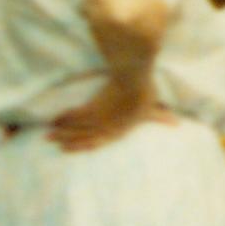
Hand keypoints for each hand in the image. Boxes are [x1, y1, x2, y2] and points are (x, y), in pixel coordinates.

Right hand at [47, 78, 167, 153]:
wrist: (134, 76)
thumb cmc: (145, 92)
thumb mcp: (153, 108)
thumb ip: (160, 117)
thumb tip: (176, 123)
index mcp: (121, 128)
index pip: (100, 141)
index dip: (85, 146)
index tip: (72, 149)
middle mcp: (108, 126)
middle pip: (85, 136)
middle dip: (69, 141)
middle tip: (55, 145)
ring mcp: (100, 117)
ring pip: (78, 128)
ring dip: (63, 132)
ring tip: (48, 136)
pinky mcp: (94, 106)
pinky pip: (76, 115)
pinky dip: (65, 118)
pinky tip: (54, 120)